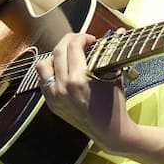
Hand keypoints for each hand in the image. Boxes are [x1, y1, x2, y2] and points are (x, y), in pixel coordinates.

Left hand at [34, 33, 134, 153]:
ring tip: (68, 56)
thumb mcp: (114, 75)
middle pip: (58, 51)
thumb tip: (120, 31)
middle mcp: (62, 88)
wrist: (110, 132)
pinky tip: (62, 70)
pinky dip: (50, 71)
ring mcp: (54, 97)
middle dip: (69, 40)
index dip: (82, 37)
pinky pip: (43, 81)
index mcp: (78, 80)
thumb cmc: (114, 104)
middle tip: (80, 41)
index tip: (90, 39)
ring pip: (43, 65)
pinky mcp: (51, 104)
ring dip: (55, 56)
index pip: (73, 46)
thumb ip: (111, 51)